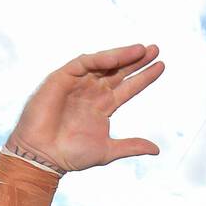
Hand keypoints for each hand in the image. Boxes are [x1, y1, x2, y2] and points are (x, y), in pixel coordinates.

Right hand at [5, 44, 164, 171]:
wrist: (44, 156)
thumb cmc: (71, 155)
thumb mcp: (107, 150)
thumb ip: (131, 146)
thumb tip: (157, 149)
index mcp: (103, 106)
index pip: (128, 87)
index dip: (144, 77)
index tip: (161, 66)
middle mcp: (92, 92)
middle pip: (118, 71)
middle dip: (136, 60)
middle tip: (155, 49)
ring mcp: (77, 84)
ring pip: (103, 63)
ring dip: (122, 55)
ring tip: (141, 50)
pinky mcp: (61, 78)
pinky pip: (82, 63)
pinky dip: (99, 59)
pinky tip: (116, 58)